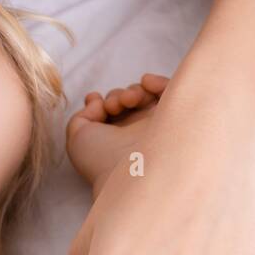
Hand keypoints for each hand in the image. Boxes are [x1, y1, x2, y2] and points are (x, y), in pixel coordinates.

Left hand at [67, 73, 170, 194]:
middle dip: (116, 96)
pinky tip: (146, 83)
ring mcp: (157, 125)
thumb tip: (96, 101)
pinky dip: (158, 81)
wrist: (133, 172)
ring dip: (132, 91)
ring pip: (147, 95)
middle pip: (128, 101)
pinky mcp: (177, 117)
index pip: (111, 112)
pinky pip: (172, 91)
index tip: (94, 101)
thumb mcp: (77, 138)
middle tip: (113, 107)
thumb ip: (81, 115)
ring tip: (127, 100)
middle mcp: (137, 132)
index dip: (101, 101)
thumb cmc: (101, 159)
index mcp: (116, 138)